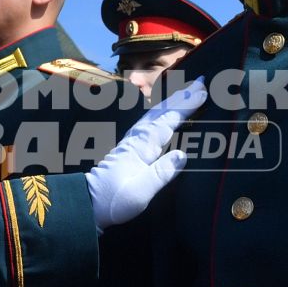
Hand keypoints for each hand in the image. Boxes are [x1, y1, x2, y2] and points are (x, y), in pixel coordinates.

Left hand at [86, 78, 204, 228]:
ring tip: (186, 93)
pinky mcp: (128, 149)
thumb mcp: (140, 192)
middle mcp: (136, 140)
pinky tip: (163, 115)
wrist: (86, 203)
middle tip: (201, 83)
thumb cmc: (113, 200)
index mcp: (141, 147)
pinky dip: (160, 114)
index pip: (167, 121)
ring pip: (154, 116)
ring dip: (171, 102)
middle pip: (161, 112)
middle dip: (181, 97)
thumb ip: (162, 173)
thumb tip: (183, 154)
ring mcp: (131, 143)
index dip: (185, 106)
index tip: (201, 92)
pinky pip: (149, 124)